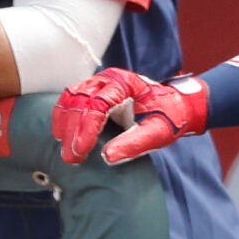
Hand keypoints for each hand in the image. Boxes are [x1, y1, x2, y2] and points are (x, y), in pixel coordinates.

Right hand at [52, 68, 208, 165]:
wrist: (176, 105)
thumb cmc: (169, 116)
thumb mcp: (157, 132)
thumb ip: (134, 144)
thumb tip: (107, 157)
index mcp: (125, 84)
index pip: (97, 104)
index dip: (85, 129)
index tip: (80, 152)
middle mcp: (108, 79)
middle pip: (79, 101)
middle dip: (73, 132)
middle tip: (71, 158)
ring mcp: (99, 83)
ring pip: (71, 98)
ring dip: (65, 124)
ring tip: (66, 150)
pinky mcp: (94, 91)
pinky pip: (71, 100)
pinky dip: (64, 117)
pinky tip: (62, 136)